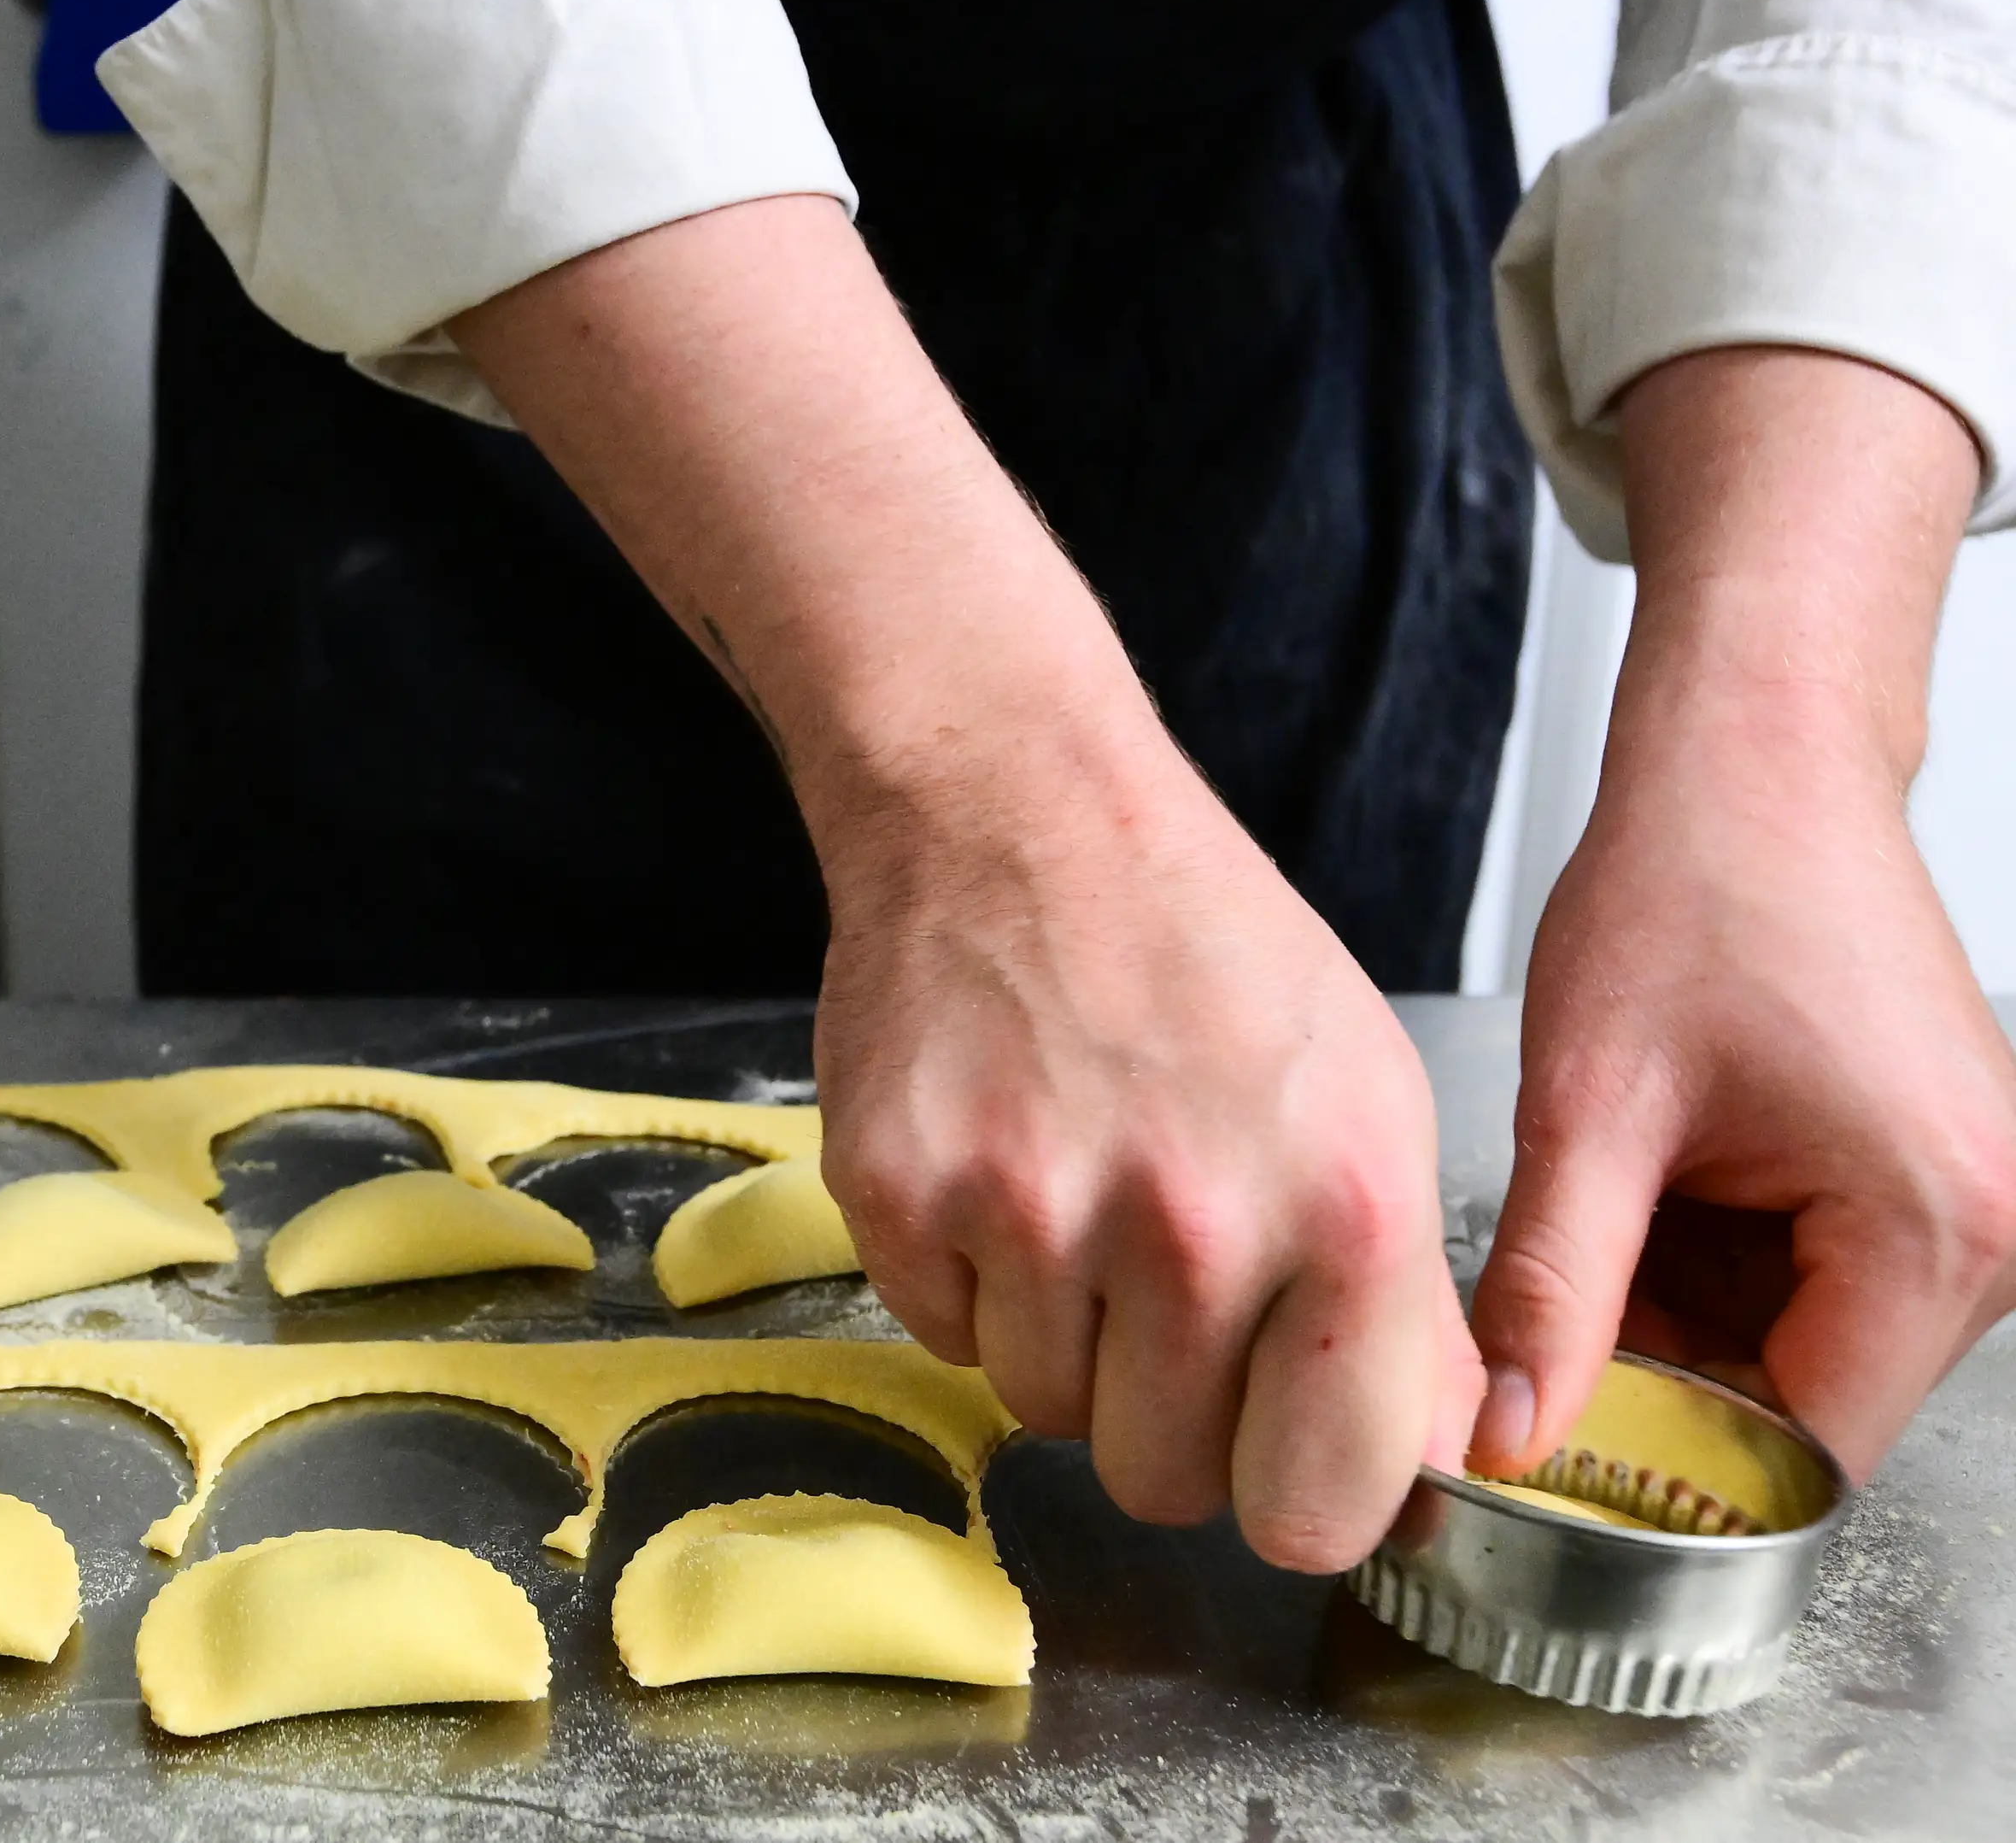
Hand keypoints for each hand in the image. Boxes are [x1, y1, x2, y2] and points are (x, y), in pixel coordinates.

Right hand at [810, 738, 1482, 1574]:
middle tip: (1164, 1294)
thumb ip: (1407, 1309)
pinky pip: (944, 1339)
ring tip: (1082, 1196)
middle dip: (1167, 1417)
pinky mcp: (899, 1195)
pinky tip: (1003, 1165)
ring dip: (1065, 1341)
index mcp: (1346, 1208)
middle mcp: (1192, 1224)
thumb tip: (1417, 1473)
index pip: (1321, 1505)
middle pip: (1167, 1481)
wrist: (1018, 812)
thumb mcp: (1370, 1104)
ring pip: (1047, 1414)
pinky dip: (970, 1283)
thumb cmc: (1204, 949)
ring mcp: (1032, 1212)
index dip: (1294, 1494)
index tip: (1277, 1454)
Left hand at [1471, 347, 2015, 1482]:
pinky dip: (1708, 1268)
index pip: (1798, 1452)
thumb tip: (1507, 1434)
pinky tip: (1647, 1186)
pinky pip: (1807, 1288)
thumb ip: (1552, 1289)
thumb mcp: (1591, 1108)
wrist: (1754, 761)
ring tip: (1602, 1205)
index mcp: (1937, 1229)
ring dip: (1678, 1320)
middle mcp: (1994, 1235)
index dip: (1660, 1466)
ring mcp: (1974, 1212)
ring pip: (1794, 1351)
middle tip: (1537, 1314)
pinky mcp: (1933, 1185)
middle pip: (1802, 1407)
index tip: (1545, 1447)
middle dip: (1662, 1382)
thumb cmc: (1695, 886)